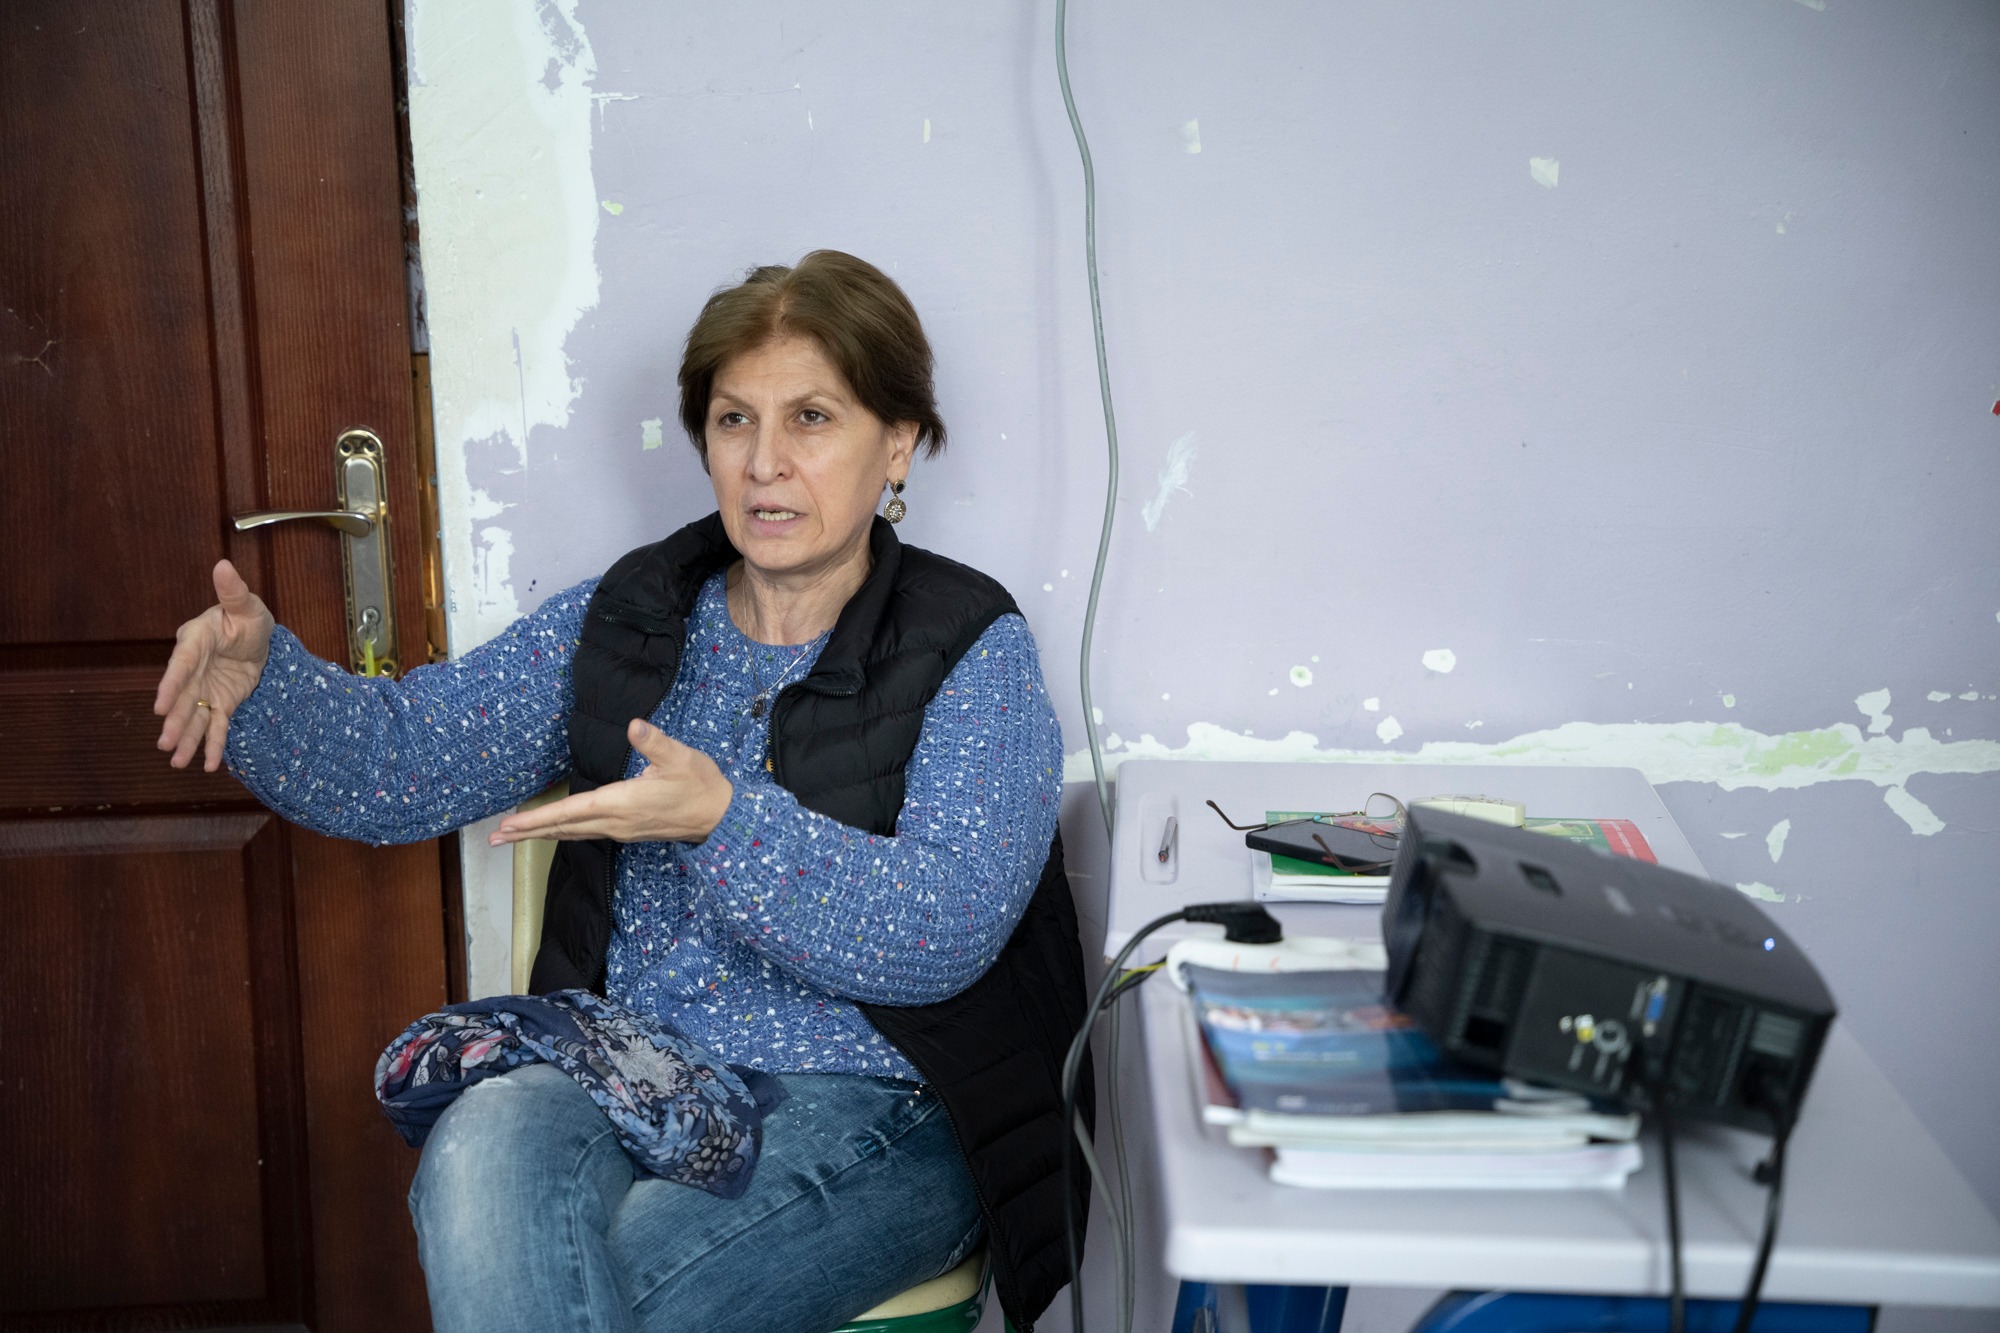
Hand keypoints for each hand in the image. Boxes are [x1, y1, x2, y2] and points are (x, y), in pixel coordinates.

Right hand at [154, 559, 275, 771]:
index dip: (171, 685)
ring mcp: (205, 689)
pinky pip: (215, 726)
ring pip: (194, 716)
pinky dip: (212, 745)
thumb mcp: (247, 605)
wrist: (257, 639)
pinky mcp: (220, 703)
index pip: (182, 664)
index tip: (159, 705)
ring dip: (187, 738)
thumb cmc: (248, 618)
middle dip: (174, 721)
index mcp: (197, 642)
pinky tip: (209, 766)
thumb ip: (234, 591)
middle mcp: (196, 669)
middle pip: (182, 698)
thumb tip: (223, 565)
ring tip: (177, 761)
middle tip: (165, 743)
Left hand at [490, 720, 734, 846]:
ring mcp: (620, 829)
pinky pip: (586, 833)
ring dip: (542, 832)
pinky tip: (555, 829)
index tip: (509, 825)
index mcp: (622, 803)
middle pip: (562, 828)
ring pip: (572, 833)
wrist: (721, 818)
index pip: (570, 812)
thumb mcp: (680, 757)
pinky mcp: (627, 831)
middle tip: (495, 838)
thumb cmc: (700, 785)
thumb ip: (654, 742)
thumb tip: (634, 725)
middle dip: (527, 832)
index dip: (537, 818)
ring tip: (515, 834)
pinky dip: (563, 831)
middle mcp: (615, 822)